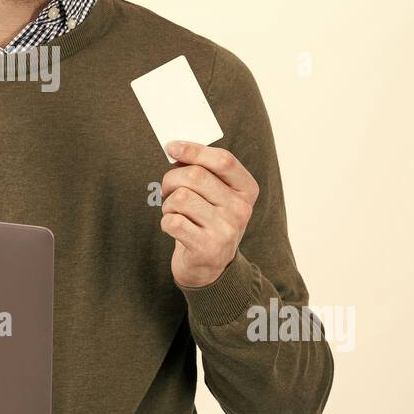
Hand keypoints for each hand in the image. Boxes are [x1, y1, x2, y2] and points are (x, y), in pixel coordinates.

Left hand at [160, 141, 258, 288]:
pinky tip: (175, 228)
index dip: (194, 150)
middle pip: (195, 176)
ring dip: (168, 204)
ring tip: (175, 213)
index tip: (171, 147)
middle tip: (167, 189)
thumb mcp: (215, 194)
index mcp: (247, 189)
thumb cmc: (208, 220)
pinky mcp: (207, 248)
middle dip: (171, 179)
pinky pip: (172, 221)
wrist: (210, 266)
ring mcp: (227, 230)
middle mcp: (241, 209)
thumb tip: (175, 149)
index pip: (223, 160)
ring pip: (180, 198)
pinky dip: (166, 222)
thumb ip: (202, 170)